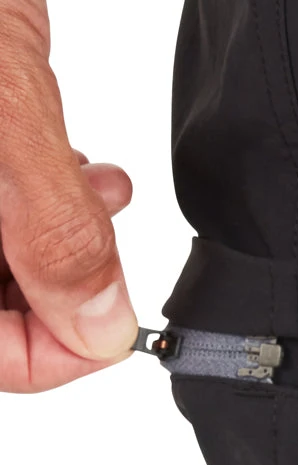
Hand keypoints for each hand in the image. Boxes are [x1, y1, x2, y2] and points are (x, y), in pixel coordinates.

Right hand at [0, 0, 138, 391]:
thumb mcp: (3, 110)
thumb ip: (48, 230)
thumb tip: (94, 328)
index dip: (51, 354)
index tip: (118, 324)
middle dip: (55, 290)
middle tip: (108, 249)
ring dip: (52, 244)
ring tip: (97, 193)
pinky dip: (35, 198)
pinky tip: (74, 162)